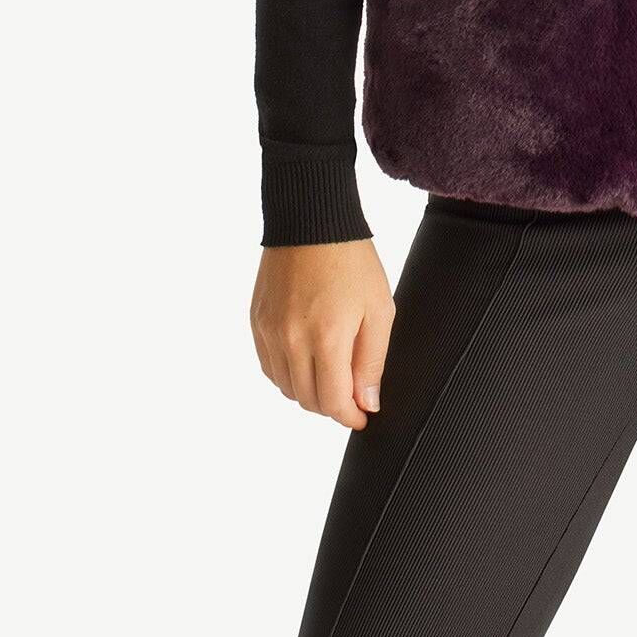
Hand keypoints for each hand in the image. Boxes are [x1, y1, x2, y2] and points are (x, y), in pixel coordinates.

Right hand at [250, 237, 394, 429]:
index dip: (350, 416)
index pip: (333, 402)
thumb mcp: (379, 308)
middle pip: (308, 400)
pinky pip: (270, 367)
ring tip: (331, 374)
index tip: (363, 416)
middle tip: (351, 395)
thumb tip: (367, 403)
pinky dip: (288, 374)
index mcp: (326, 338)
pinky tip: (306, 360)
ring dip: (309, 391)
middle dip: (332, 405)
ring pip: (287, 388)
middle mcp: (291, 340)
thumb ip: (372, 361)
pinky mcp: (256, 322)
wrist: (312, 220)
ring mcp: (269, 332)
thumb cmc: (352, 260)